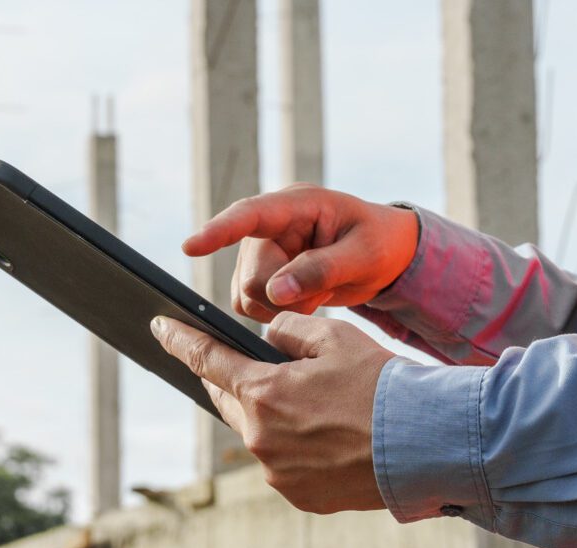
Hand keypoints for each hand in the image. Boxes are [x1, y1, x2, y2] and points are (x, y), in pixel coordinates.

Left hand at [151, 311, 395, 513]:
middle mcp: (260, 438)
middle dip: (229, 379)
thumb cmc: (383, 385)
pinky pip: (283, 464)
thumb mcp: (335, 337)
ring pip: (258, 434)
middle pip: (229, 400)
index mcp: (263, 393)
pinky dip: (294, 446)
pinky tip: (326, 436)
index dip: (179, 340)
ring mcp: (278, 472)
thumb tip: (268, 341)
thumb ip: (288, 332)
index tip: (159, 327)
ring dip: (270, 415)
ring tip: (309, 403)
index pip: (206, 360)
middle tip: (238, 364)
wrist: (424, 444)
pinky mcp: (299, 495)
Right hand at [182, 184, 418, 322]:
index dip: (218, 231)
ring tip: (316, 293)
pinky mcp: (260, 275)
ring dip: (281, 307)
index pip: (249, 215)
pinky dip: (275, 313)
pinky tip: (303, 300)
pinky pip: (248, 306)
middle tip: (321, 292)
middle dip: (284, 295)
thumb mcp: (363, 255)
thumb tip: (276, 292)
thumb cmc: (379, 243)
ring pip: (245, 296)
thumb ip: (321, 270)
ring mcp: (261, 252)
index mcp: (296, 205)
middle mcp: (269, 226)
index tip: (191, 247)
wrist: (385, 254)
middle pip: (250, 276)